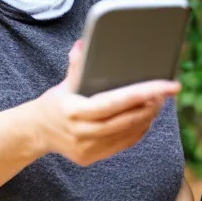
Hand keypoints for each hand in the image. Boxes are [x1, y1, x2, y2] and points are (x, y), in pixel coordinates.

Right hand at [30, 40, 180, 165]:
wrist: (34, 133)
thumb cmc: (54, 103)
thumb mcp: (63, 83)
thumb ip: (77, 65)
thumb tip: (84, 43)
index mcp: (74, 111)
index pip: (115, 101)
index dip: (143, 93)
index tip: (166, 85)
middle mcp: (81, 132)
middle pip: (126, 119)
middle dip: (151, 104)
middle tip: (167, 91)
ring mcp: (87, 148)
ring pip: (127, 133)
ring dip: (148, 116)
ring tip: (160, 100)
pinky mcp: (91, 158)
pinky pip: (123, 144)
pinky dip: (139, 130)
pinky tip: (147, 116)